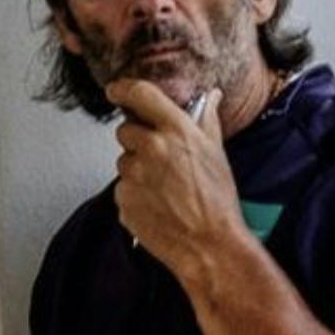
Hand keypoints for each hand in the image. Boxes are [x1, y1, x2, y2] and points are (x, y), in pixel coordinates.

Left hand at [108, 79, 246, 278]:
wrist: (209, 245)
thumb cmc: (217, 202)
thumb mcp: (217, 153)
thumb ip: (206, 120)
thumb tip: (211, 97)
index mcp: (176, 131)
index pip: (140, 94)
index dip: (123, 89)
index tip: (117, 90)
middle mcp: (151, 148)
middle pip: (125, 130)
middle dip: (138, 140)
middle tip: (159, 159)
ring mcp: (134, 175)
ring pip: (123, 161)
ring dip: (137, 169)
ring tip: (164, 188)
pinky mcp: (123, 199)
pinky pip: (122, 188)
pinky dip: (135, 194)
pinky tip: (157, 204)